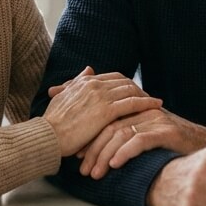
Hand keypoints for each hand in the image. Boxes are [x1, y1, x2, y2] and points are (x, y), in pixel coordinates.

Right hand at [43, 67, 162, 156]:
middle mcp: (94, 84)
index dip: (125, 84)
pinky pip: (132, 103)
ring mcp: (101, 96)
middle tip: (149, 98)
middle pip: (124, 82)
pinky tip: (156, 107)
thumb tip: (89, 68)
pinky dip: (146, 103)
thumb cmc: (52, 122)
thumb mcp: (63, 97)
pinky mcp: (106, 111)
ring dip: (145, 95)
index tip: (135, 91)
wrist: (48, 136)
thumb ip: (76, 82)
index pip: (112, 78)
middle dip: (138, 89)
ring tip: (157, 102)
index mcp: (84, 82)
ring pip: (130, 90)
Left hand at [76, 107, 205, 178]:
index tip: (76, 155)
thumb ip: (125, 136)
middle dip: (93, 149)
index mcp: (135, 107)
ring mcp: (156, 119)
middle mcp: (144, 109)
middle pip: (110, 126)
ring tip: (95, 174)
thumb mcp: (146, 137)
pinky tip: (115, 165)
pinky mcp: (167, 131)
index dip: (89, 136)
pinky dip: (125, 152)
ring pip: (121, 133)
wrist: (205, 147)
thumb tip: (99, 150)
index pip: (105, 118)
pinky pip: (140, 140)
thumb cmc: (172, 146)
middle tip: (82, 169)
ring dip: (104, 155)